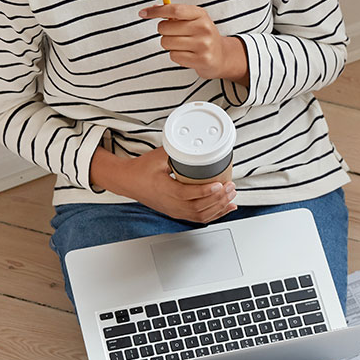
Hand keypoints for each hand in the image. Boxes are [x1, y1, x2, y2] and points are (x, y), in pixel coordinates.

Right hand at [91, 147, 236, 222]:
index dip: (205, 191)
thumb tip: (195, 142)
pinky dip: (215, 214)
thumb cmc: (140, 170)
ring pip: (200, 215)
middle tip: (231, 187)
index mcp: (163, 190)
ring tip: (231, 195)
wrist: (127, 182)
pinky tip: (227, 208)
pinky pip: (199, 217)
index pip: (186, 194)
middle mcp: (169, 204)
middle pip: (198, 207)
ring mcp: (174, 211)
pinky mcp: (177, 213)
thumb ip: (176, 151)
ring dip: (219, 207)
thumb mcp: (157, 157)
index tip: (219, 184)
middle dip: (218, 198)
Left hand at [139, 3, 247, 80]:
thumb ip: (174, 13)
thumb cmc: (202, 36)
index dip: (156, 11)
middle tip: (175, 35)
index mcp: (200, 14)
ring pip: (166, 43)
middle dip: (164, 32)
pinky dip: (176, 56)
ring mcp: (203, 44)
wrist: (222, 56)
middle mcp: (204, 28)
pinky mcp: (201, 60)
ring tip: (182, 45)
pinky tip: (187, 54)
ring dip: (170, 45)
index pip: (174, 9)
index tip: (143, 13)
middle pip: (165, 28)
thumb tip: (152, 9)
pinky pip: (173, 56)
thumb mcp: (193, 20)